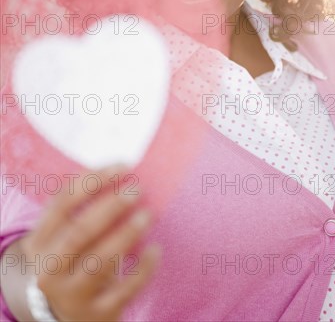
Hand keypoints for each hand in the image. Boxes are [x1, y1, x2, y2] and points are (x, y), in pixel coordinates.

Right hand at [21, 164, 159, 321]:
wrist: (60, 313)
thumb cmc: (68, 258)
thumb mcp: (60, 235)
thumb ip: (80, 206)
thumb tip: (121, 171)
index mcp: (40, 241)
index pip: (63, 203)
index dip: (94, 180)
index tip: (123, 166)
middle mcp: (50, 269)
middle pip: (79, 233)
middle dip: (110, 207)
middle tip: (137, 189)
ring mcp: (72, 294)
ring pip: (100, 262)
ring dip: (126, 235)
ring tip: (147, 214)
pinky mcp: (97, 313)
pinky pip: (124, 290)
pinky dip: (142, 269)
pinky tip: (155, 249)